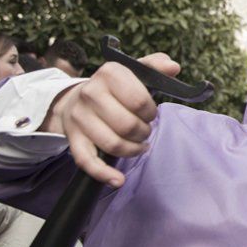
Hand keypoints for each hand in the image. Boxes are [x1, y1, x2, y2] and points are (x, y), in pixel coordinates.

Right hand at [41, 53, 180, 187]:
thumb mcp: (135, 71)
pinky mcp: (72, 138)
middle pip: (127, 125)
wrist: (77, 98)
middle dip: (143, 132)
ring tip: (139, 146)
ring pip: (112, 144)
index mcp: (110, 72)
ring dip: (132, 150)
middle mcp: (90, 92)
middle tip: (145, 131)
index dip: (150, 112)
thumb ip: (156, 66)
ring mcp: (79, 117)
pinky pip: (87, 161)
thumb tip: (174, 67)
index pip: (139, 100)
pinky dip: (104, 174)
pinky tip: (118, 180)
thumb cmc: (116, 87)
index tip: (150, 114)